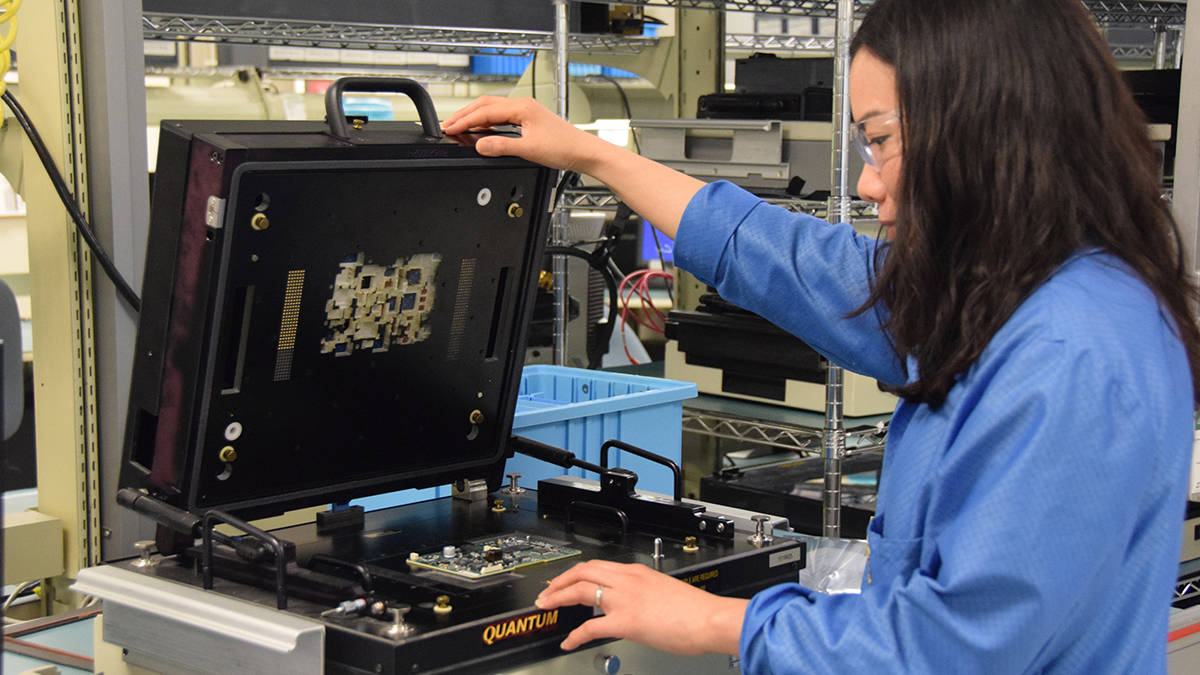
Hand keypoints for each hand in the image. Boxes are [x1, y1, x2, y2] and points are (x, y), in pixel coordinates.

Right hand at [441, 96, 606, 173]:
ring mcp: (526, 111)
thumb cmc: (564, 148)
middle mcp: (523, 105)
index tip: (450, 128)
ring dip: (475, 117)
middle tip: (448, 125)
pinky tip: (481, 130)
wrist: (583, 152)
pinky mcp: (529, 120)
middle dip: (465, 115)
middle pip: (485, 105)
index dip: (464, 120)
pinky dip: (486, 122)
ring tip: (459, 126)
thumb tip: (479, 145)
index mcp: (522, 108)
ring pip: (492, 109)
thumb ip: (502, 147)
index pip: (485, 111)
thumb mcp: (529, 150)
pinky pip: (501, 117)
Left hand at [535, 560, 746, 654]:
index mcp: (638, 572)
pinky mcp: (626, 622)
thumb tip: (634, 607)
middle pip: (582, 571)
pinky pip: (590, 627)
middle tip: (547, 592)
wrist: (710, 619)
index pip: (598, 566)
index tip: (566, 580)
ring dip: (558, 598)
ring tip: (547, 607)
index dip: (576, 573)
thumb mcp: (665, 592)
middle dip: (559, 581)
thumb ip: (644, 595)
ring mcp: (625, 599)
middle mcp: (628, 580)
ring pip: (580, 590)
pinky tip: (569, 641)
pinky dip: (574, 634)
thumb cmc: (696, 611)